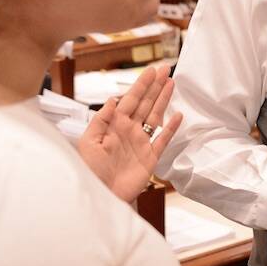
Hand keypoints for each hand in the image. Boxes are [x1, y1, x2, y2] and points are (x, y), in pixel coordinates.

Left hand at [78, 64, 182, 202]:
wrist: (101, 195)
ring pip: (155, 116)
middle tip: (166, 70)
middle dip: (155, 86)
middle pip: (145, 103)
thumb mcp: (88, 143)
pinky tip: (178, 115)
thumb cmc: (90, 171)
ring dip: (163, 100)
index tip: (151, 71)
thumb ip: (100, 121)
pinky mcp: (150, 157)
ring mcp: (141, 143)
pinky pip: (163, 139)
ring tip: (172, 84)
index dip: (141, 85)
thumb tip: (112, 100)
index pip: (130, 99)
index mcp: (114, 125)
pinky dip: (171, 128)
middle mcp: (129, 131)